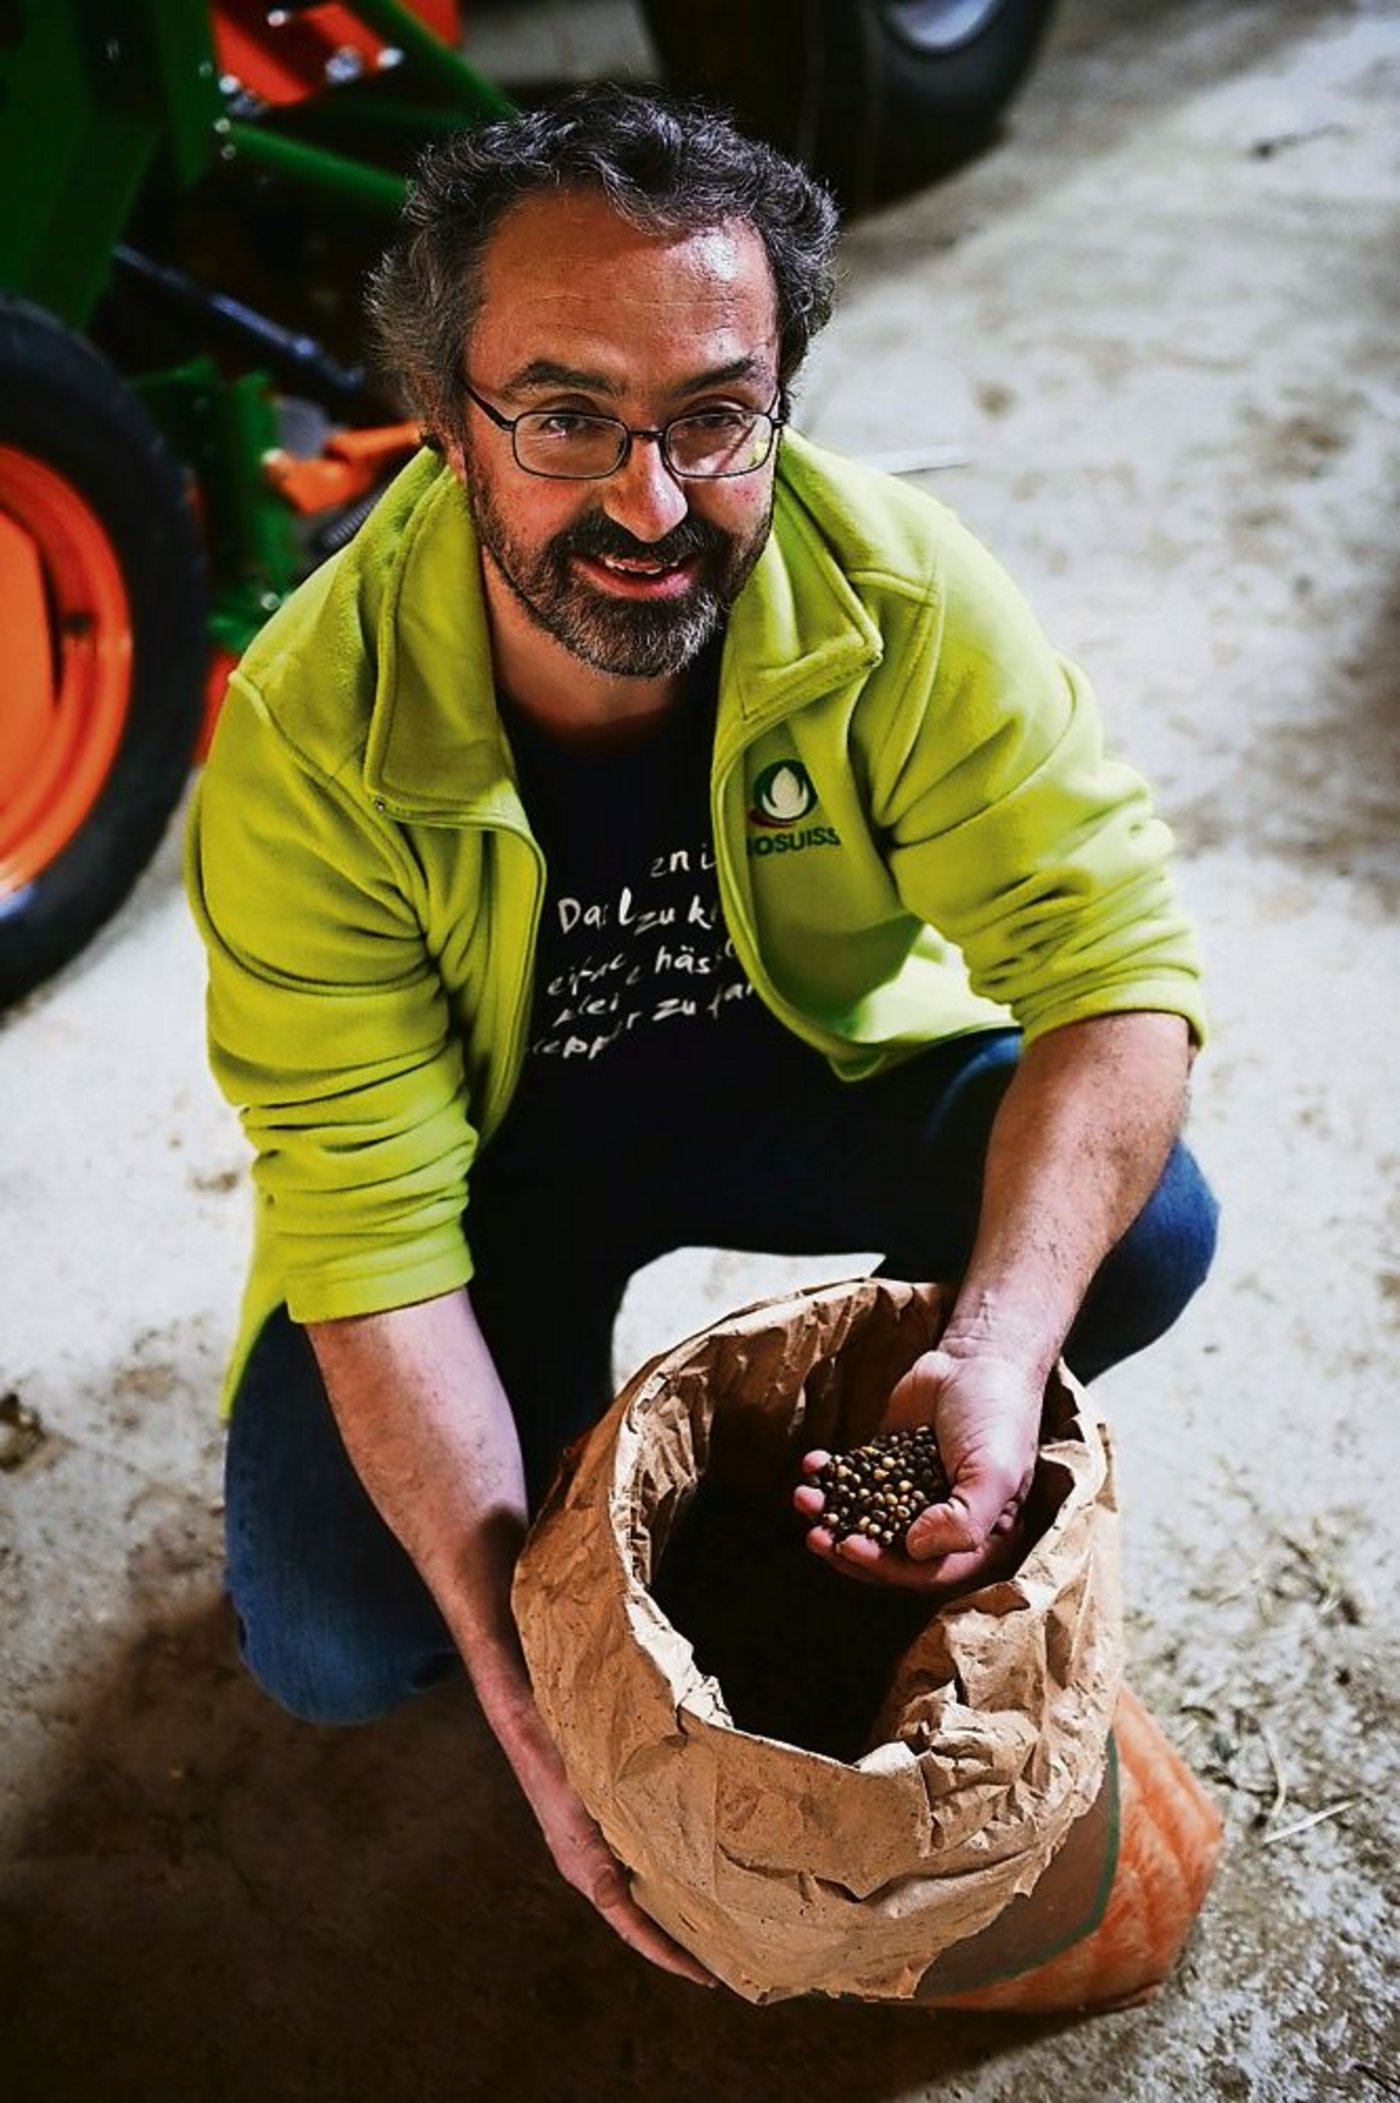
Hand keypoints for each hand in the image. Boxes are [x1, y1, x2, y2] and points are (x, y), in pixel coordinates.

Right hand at [493, 1676, 716, 1987]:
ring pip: (642, 1887)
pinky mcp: (602, 1825)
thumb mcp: (580, 1812)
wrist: (530, 1728)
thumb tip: (622, 1894)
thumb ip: (600, 1856)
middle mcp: (591, 1866)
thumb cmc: (553, 1766)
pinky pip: (639, 1857)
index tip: (700, 1977)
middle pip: (641, 1915)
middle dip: (677, 1939)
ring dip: (674, 1904)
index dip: (666, 1955)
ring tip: (712, 1915)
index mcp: (586, 1871)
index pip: (632, 1927)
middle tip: (720, 1956)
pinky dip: (666, 1868)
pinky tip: (692, 1860)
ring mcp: (596, 1847)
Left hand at [793, 1346, 1041, 1593]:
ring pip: (866, 1518)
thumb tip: (914, 1548)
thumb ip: (964, 1521)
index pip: (929, 1572)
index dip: (886, 1567)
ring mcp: (914, 1494)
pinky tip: (813, 1465)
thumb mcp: (995, 1473)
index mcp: (979, 1539)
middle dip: (848, 1547)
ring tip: (804, 1497)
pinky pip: (855, 1480)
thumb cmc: (999, 1417)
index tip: (850, 1546)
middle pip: (891, 1554)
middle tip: (815, 1536)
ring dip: (832, 1514)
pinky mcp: (890, 1464)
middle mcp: (945, 1524)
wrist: (982, 1358)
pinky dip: (831, 1476)